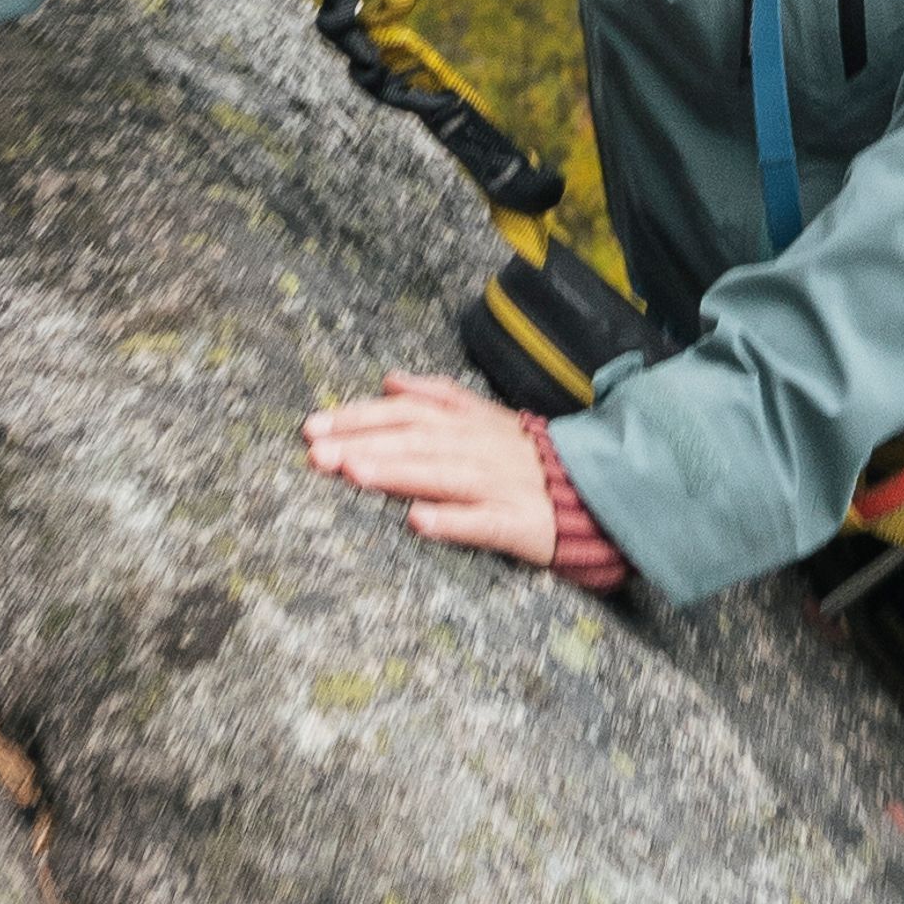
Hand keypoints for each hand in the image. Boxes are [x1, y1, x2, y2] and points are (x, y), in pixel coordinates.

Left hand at [305, 371, 564, 566]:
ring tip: (355, 474)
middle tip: (317, 454)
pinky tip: (418, 523)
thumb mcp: (482, 415)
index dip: (359, 417)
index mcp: (465, 422)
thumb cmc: (521, 456)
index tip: (313, 427)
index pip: (405, 412)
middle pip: (414, 440)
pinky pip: (481, 522)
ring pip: (440, 474)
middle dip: (363, 444)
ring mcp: (495, 484)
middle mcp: (476, 447)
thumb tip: (389, 380)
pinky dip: (451, 520)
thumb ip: (436, 395)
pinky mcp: (515, 522)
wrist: (590, 490)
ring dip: (397, 472)